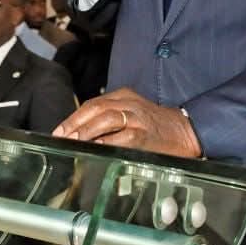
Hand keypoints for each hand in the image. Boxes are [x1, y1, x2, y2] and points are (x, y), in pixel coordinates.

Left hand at [52, 88, 200, 157]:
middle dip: (74, 123)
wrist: (186, 131)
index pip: (92, 103)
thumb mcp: (132, 112)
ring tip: (71, 141)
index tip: (59, 130)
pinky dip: (105, 143)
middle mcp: (129, 104)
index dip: (74, 117)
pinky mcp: (143, 135)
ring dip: (85, 131)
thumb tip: (81, 133)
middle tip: (60, 136)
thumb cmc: (155, 125)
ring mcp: (137, 119)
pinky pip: (120, 138)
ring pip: (105, 119)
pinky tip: (94, 149)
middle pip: (95, 108)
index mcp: (124, 96)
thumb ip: (110, 117)